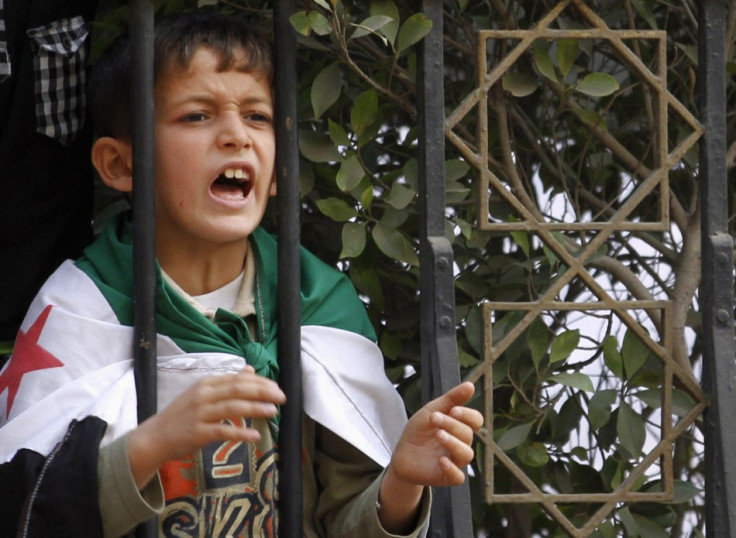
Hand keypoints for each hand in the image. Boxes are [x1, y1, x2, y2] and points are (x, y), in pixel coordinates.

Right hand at [127, 365, 284, 488]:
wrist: (154, 437)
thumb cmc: (182, 415)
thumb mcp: (203, 393)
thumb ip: (227, 383)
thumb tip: (250, 370)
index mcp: (207, 384)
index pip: (238, 379)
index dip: (260, 383)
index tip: (277, 388)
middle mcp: (204, 395)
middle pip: (238, 390)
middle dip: (262, 392)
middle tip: (281, 397)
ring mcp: (200, 414)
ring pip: (233, 408)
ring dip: (256, 409)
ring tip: (273, 412)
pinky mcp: (197, 433)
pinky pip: (223, 431)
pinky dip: (240, 433)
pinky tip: (255, 436)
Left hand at [387, 381, 482, 487]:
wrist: (401, 454)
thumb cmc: (418, 431)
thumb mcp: (431, 411)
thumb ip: (451, 399)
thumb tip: (470, 385)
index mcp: (459, 427)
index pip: (475, 420)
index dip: (468, 415)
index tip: (453, 410)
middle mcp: (461, 444)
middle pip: (468, 434)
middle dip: (452, 425)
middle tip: (434, 418)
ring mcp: (455, 461)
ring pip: (466, 454)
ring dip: (453, 443)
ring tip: (439, 435)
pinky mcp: (446, 477)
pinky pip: (458, 477)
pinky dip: (452, 468)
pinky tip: (441, 460)